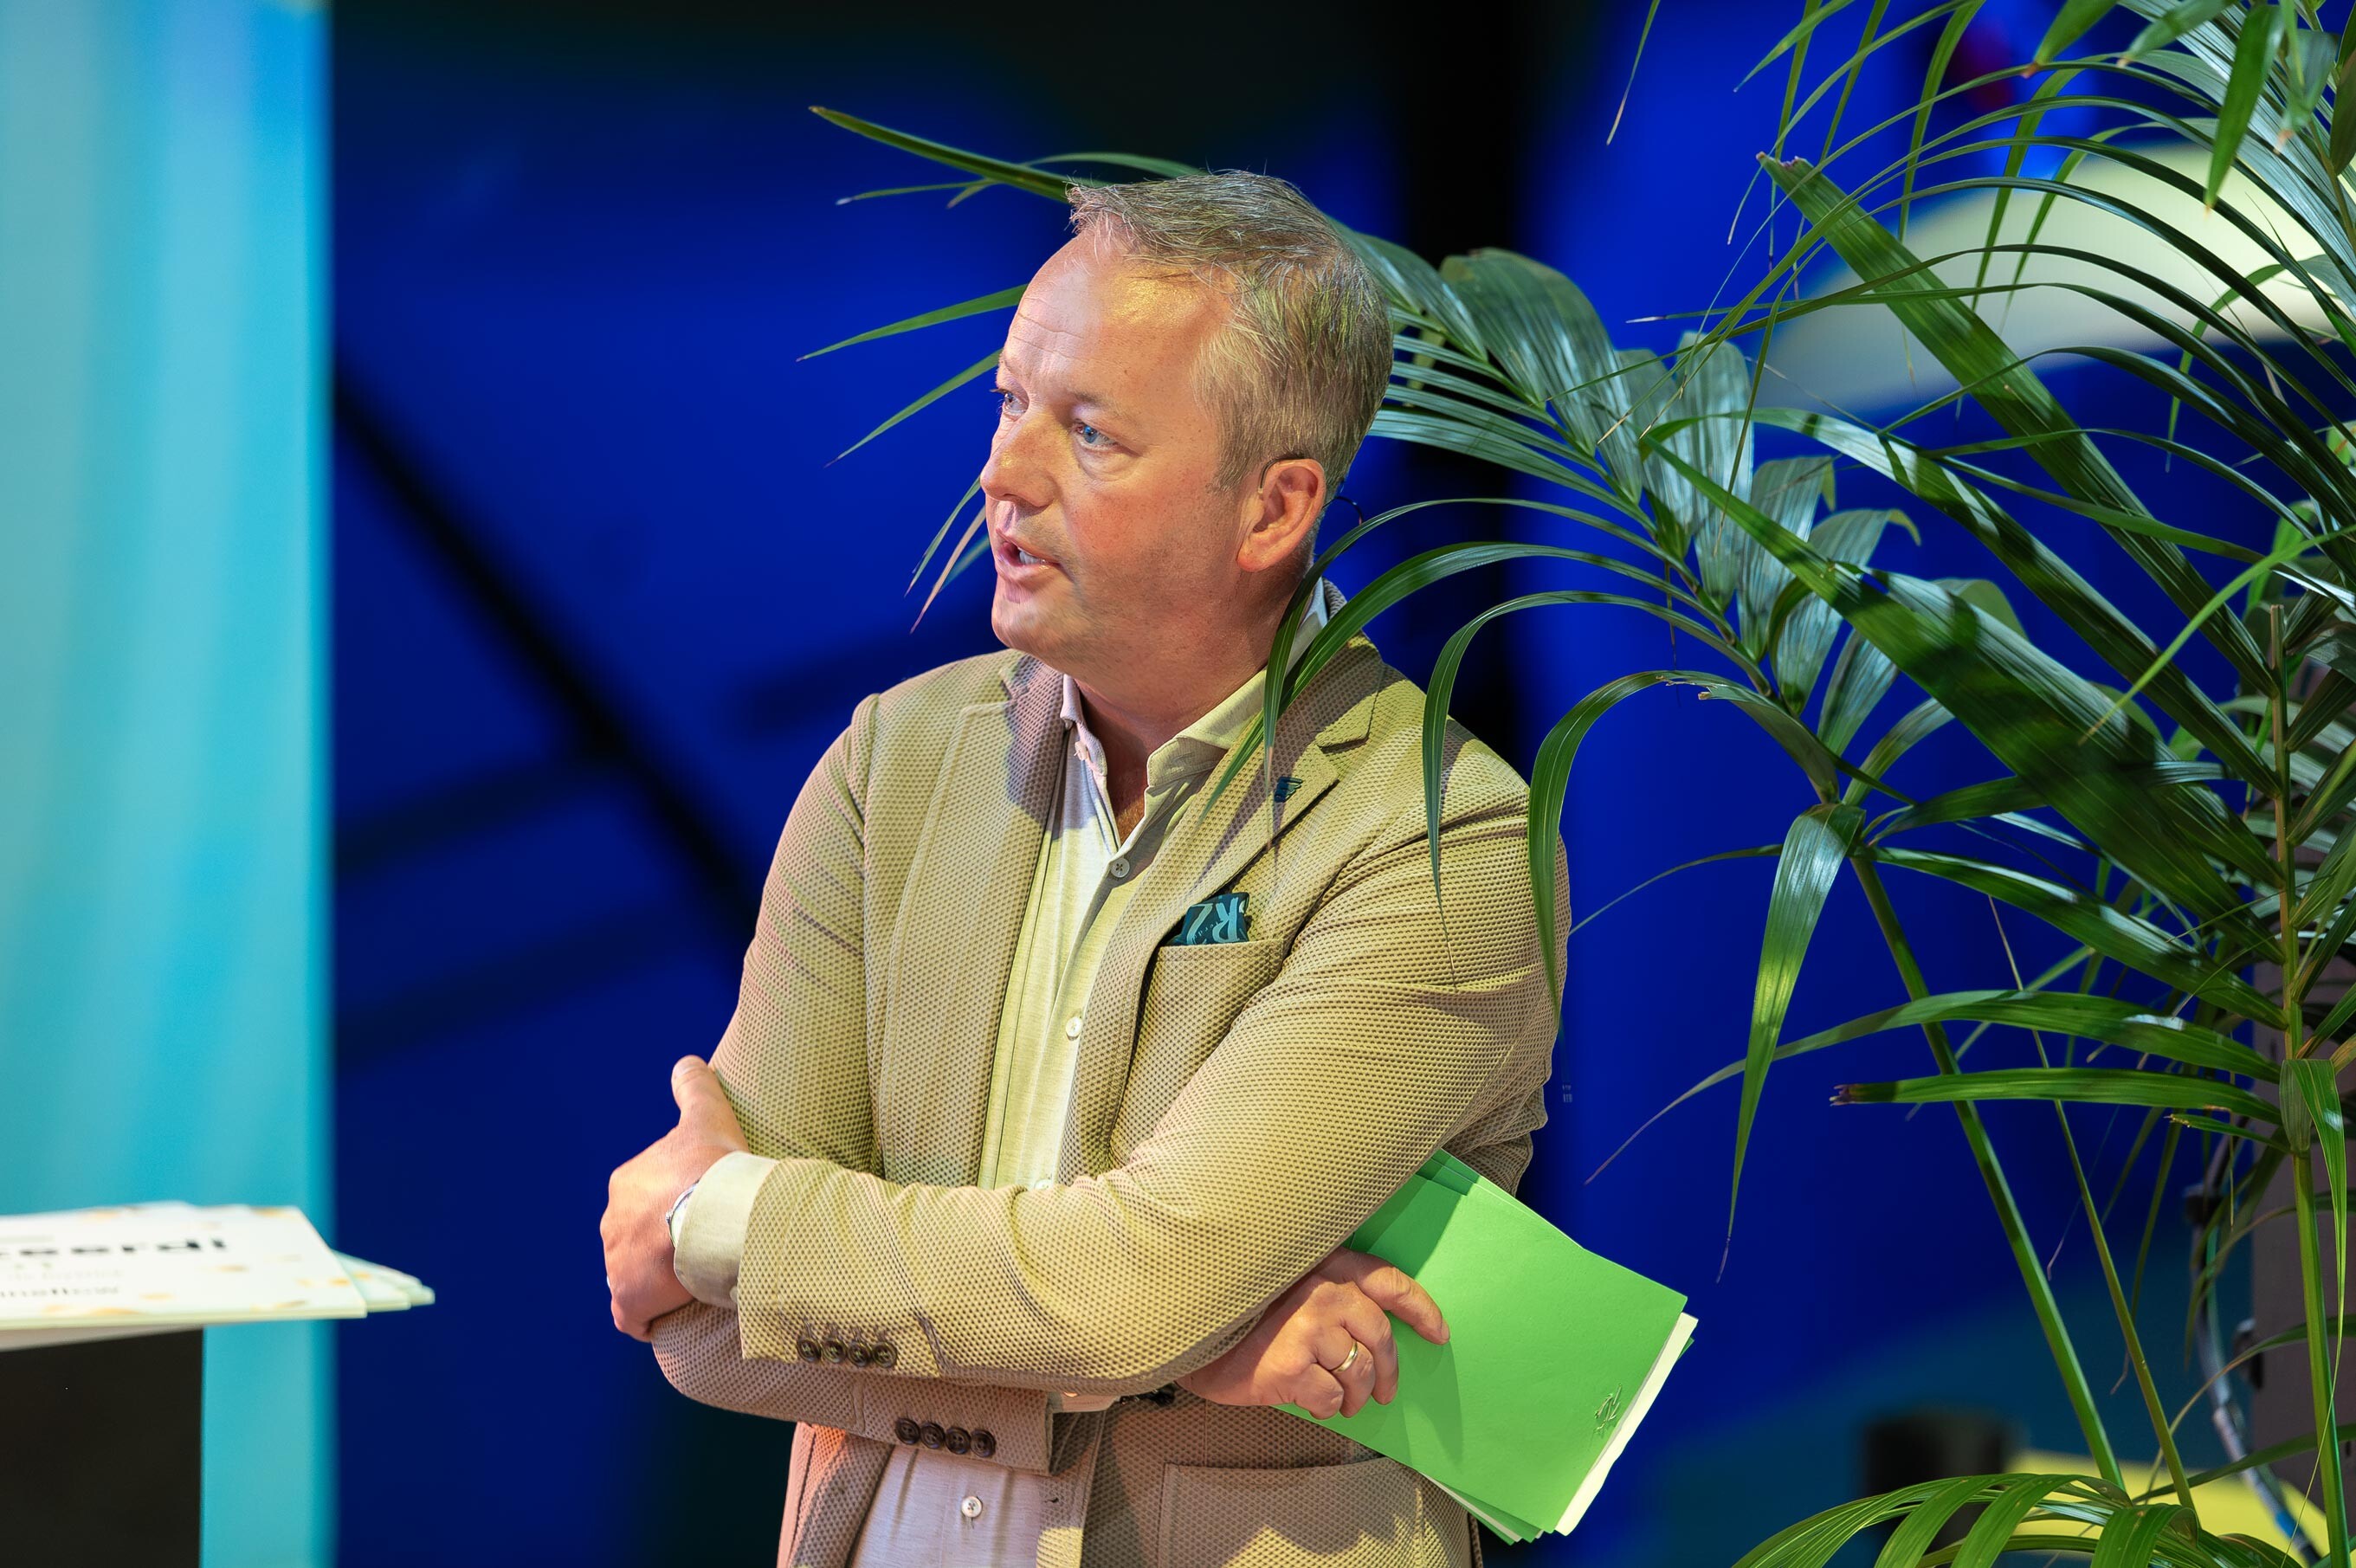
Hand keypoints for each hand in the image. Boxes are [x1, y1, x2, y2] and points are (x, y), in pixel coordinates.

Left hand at [601, 1055, 748, 1341]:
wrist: (715, 1215)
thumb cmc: (713, 1165)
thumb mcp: (707, 1115)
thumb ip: (694, 1087)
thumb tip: (688, 1061)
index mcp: (628, 1183)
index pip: (646, 1199)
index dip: (674, 1207)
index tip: (703, 1212)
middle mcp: (613, 1223)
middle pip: (637, 1237)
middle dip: (661, 1245)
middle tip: (703, 1248)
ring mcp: (617, 1265)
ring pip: (633, 1276)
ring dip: (657, 1281)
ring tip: (695, 1281)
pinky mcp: (628, 1301)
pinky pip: (631, 1316)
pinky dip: (646, 1318)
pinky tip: (670, 1316)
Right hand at [1176, 1247, 1446, 1419]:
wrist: (1187, 1330)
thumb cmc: (1236, 1310)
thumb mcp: (1284, 1285)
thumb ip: (1325, 1296)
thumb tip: (1368, 1337)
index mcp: (1325, 1264)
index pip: (1389, 1282)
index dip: (1421, 1309)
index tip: (1438, 1333)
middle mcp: (1322, 1291)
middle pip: (1381, 1336)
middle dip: (1390, 1370)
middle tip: (1385, 1392)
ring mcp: (1307, 1328)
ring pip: (1360, 1371)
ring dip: (1358, 1395)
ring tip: (1346, 1404)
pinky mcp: (1291, 1366)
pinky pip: (1330, 1398)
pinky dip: (1327, 1408)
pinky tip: (1312, 1403)